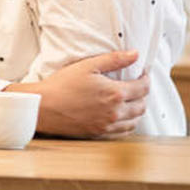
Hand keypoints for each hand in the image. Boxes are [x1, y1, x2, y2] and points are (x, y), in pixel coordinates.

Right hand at [9, 50, 148, 138]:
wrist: (43, 106)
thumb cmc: (62, 84)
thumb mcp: (88, 66)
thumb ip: (114, 59)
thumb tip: (135, 55)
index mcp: (115, 94)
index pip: (143, 88)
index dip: (146, 79)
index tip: (142, 74)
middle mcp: (115, 112)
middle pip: (142, 106)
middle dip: (143, 95)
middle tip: (137, 87)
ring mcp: (107, 126)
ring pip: (135, 121)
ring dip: (137, 110)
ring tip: (130, 101)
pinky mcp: (99, 134)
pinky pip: (123, 133)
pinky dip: (127, 124)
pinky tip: (121, 117)